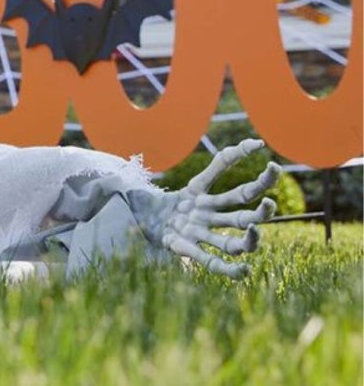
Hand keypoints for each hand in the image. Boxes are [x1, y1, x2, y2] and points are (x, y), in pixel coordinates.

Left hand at [132, 139, 279, 277]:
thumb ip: (217, 163)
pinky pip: (211, 262)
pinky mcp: (187, 249)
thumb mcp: (191, 182)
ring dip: (246, 239)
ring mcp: (200, 235)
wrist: (143, 222)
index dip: (256, 174)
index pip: (239, 189)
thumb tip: (251, 142)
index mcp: (209, 199)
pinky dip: (228, 269)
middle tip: (270, 202)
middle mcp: (210, 218)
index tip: (268, 158)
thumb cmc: (169, 202)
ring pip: (231, 243)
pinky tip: (244, 270)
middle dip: (261, 212)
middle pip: (243, 217)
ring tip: (254, 230)